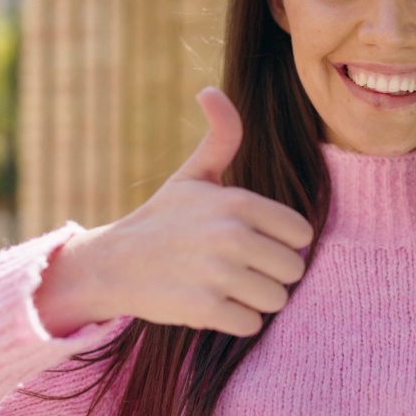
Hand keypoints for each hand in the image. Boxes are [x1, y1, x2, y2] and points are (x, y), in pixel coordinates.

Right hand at [37, 87, 313, 336]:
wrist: (112, 264)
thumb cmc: (163, 219)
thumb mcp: (193, 175)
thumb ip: (221, 137)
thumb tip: (211, 90)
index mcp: (238, 201)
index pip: (302, 234)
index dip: (282, 243)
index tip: (256, 242)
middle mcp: (232, 235)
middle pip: (293, 270)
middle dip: (271, 275)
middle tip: (239, 268)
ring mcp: (218, 273)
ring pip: (276, 300)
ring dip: (255, 300)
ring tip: (226, 286)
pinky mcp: (205, 309)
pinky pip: (251, 324)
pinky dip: (235, 321)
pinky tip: (212, 304)